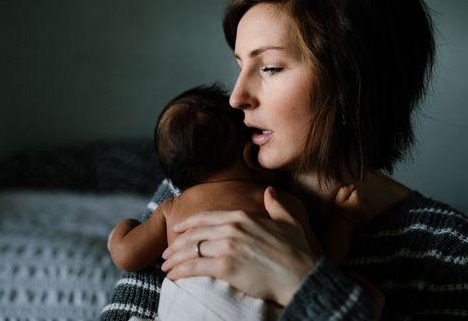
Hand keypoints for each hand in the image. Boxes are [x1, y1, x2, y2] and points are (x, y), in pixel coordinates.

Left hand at [160, 186, 320, 305]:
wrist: (302, 275)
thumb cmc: (298, 251)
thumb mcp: (289, 221)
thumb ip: (276, 204)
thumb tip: (270, 191)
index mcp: (243, 217)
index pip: (207, 217)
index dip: (189, 223)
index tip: (177, 228)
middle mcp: (232, 228)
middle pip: (195, 233)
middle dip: (177, 243)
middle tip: (166, 252)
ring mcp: (228, 247)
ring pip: (192, 249)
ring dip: (174, 258)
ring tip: (166, 266)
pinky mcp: (226, 267)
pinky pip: (195, 267)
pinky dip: (180, 271)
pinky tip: (172, 276)